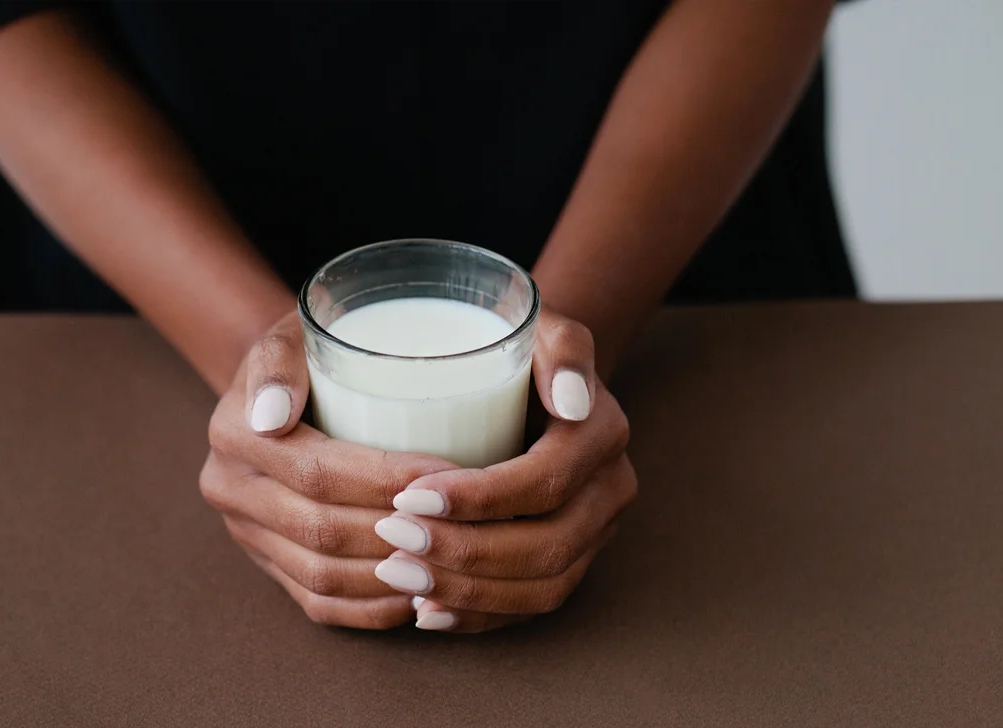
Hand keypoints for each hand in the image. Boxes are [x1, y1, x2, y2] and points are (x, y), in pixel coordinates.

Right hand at [200, 313, 458, 627]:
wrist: (289, 389)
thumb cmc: (313, 353)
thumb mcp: (296, 332)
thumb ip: (279, 358)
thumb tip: (272, 415)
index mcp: (233, 431)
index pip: (318, 469)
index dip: (388, 478)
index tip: (452, 472)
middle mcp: (229, 489)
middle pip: (323, 528)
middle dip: (400, 530)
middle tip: (466, 523)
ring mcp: (247, 535)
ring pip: (322, 575)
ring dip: (391, 576)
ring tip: (451, 561)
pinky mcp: (267, 567)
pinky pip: (318, 604)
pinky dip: (372, 608)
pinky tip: (419, 595)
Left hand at [375, 310, 636, 632]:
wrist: (535, 378)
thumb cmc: (518, 347)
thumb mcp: (538, 325)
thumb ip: (561, 345)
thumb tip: (571, 400)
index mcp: (602, 435)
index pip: (545, 482)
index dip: (479, 499)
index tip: (409, 496)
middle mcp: (609, 491)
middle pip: (546, 546)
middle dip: (465, 552)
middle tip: (392, 541)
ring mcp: (594, 534)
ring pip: (542, 588)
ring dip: (468, 592)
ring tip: (399, 576)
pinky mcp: (571, 563)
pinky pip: (531, 608)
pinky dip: (479, 616)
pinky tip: (426, 611)